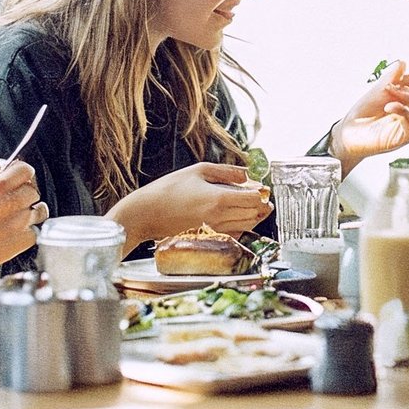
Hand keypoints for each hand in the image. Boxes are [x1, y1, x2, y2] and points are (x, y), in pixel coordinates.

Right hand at [0, 160, 42, 267]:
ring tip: (15, 218)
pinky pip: (36, 229)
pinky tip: (15, 233)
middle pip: (33, 190)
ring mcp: (23, 221)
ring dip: (30, 211)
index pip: (25, 169)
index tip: (16, 178)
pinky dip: (29, 230)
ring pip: (40, 209)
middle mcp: (14, 202)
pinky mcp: (27, 238)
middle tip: (11, 202)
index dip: (21, 173)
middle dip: (23, 194)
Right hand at [114, 162, 270, 240]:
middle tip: (263, 197)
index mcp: (219, 198)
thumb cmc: (168, 190)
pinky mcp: (209, 237)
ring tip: (255, 206)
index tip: (261, 187)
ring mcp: (215, 230)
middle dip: (262, 205)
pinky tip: (238, 216)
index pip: (254, 199)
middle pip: (254, 214)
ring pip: (247, 226)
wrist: (146, 214)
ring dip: (254, 216)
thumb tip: (246, 175)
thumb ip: (225, 171)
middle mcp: (220, 217)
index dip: (261, 193)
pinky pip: (235, 233)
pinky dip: (242, 225)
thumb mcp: (197, 171)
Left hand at [330, 60, 408, 168]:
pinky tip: (388, 106)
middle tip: (394, 85)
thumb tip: (403, 63)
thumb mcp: (379, 91)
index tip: (400, 77)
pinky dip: (402, 110)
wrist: (348, 131)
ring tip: (389, 93)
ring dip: (407, 98)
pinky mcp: (401, 139)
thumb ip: (392, 78)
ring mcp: (408, 130)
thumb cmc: (363, 114)